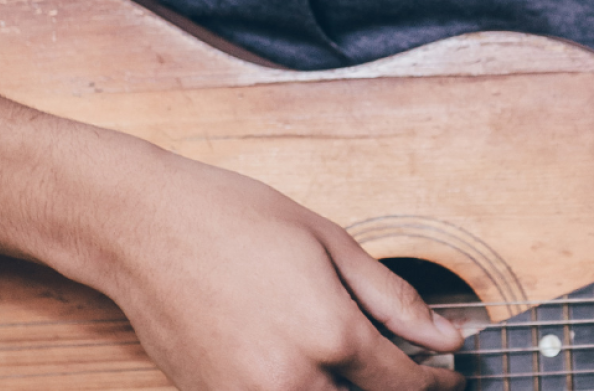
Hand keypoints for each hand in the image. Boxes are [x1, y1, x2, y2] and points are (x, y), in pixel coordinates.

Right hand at [82, 155, 466, 389]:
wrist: (141, 227)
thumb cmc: (234, 220)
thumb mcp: (331, 244)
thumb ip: (394, 301)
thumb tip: (449, 337)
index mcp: (329, 334)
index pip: (403, 385)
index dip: (438, 384)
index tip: (453, 376)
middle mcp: (289, 380)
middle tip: (417, 376)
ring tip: (362, 369)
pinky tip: (314, 369)